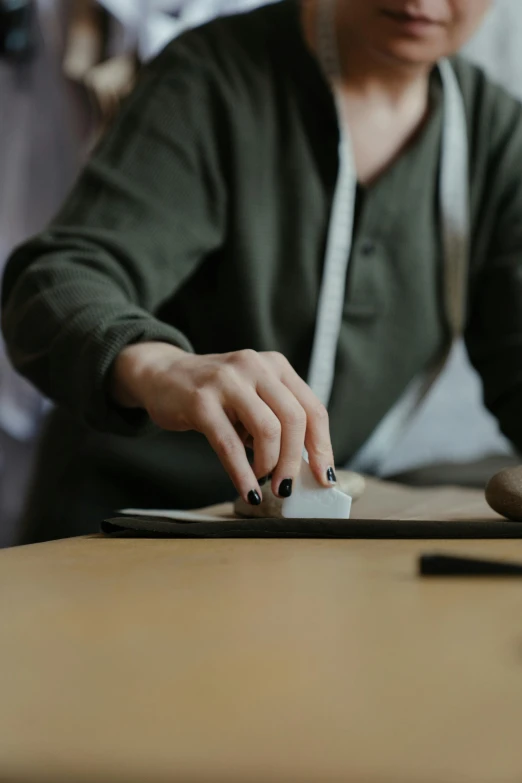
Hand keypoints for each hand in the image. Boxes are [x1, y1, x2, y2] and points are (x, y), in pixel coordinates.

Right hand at [111, 342, 336, 504]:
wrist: (161, 375)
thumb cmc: (215, 395)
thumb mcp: (252, 397)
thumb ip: (277, 422)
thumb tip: (304, 469)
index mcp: (276, 366)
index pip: (313, 409)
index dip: (322, 447)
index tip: (323, 477)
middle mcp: (255, 367)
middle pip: (294, 420)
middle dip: (295, 462)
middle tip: (287, 487)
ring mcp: (228, 380)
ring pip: (268, 430)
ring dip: (270, 465)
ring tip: (263, 482)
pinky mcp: (200, 401)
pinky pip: (229, 444)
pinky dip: (242, 474)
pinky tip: (248, 492)